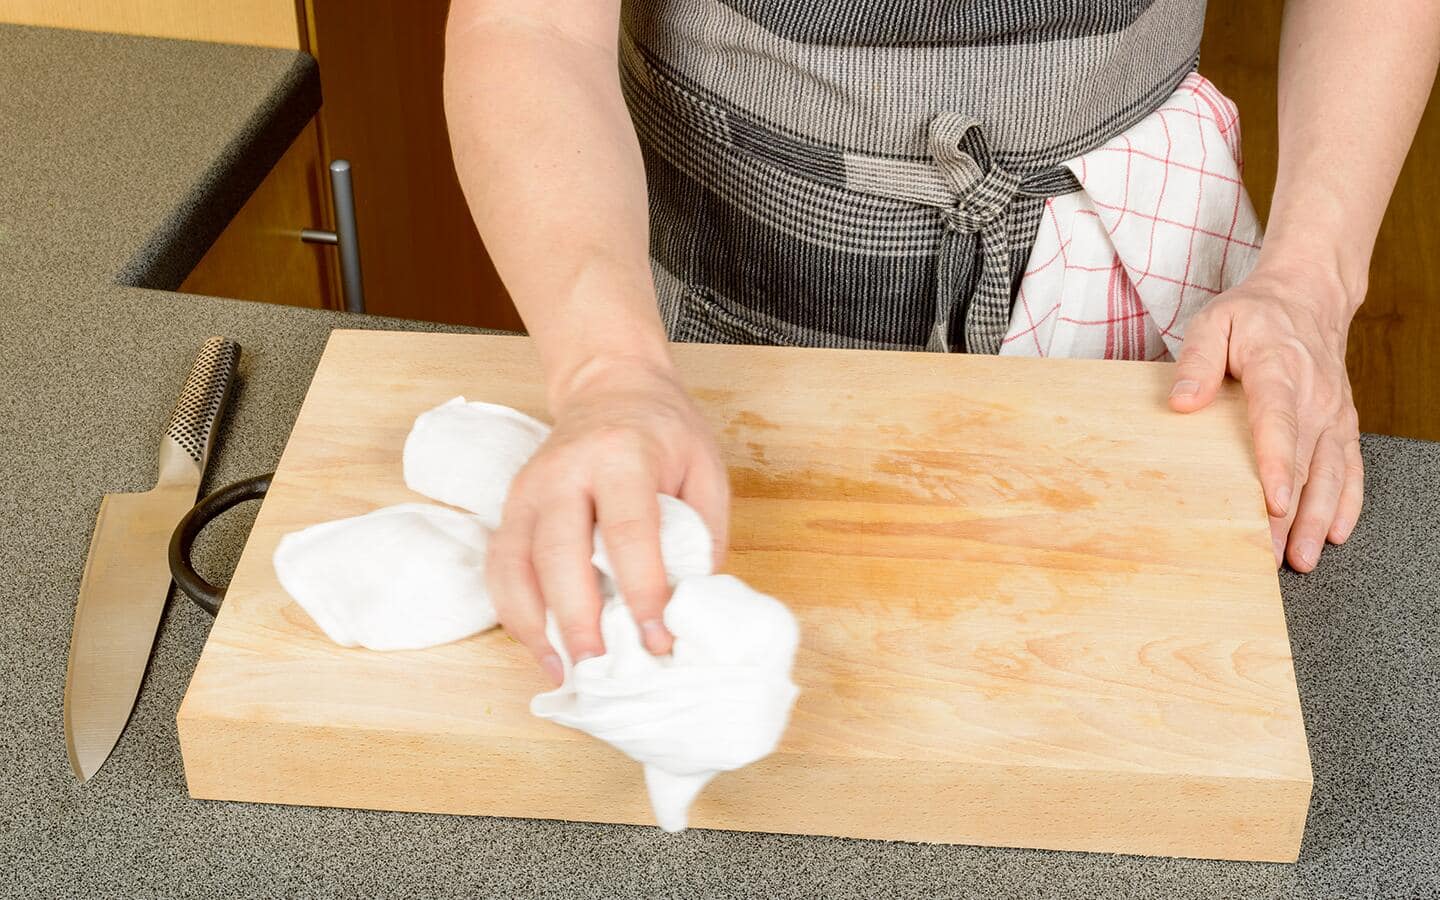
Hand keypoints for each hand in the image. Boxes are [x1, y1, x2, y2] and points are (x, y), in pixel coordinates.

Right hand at [487, 355, 729, 681]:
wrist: (609, 387)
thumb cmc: (664, 432)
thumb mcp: (705, 469)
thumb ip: (703, 534)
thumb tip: (691, 609)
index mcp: (622, 455)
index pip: (628, 529)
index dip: (642, 589)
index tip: (657, 639)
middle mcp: (564, 471)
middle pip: (557, 550)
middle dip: (577, 617)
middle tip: (601, 668)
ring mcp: (527, 490)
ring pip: (515, 564)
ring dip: (536, 626)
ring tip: (567, 672)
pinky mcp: (510, 509)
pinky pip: (500, 569)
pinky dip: (517, 616)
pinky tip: (544, 651)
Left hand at [1168, 263, 1363, 571]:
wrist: (1308, 298)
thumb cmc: (1253, 315)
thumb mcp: (1213, 323)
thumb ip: (1196, 361)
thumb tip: (1182, 402)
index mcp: (1280, 370)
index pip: (1279, 423)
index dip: (1278, 466)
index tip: (1272, 504)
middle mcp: (1315, 396)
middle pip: (1306, 463)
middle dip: (1291, 514)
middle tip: (1272, 555)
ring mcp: (1334, 413)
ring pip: (1332, 474)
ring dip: (1318, 518)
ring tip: (1301, 557)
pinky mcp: (1342, 424)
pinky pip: (1350, 468)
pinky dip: (1347, 503)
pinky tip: (1334, 533)